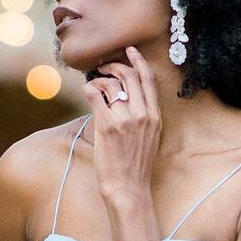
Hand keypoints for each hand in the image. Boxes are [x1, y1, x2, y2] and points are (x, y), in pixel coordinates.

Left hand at [81, 45, 161, 204]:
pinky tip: (86, 92)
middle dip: (114, 66)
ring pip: (111, 84)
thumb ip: (144, 118)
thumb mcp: (150, 139)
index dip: (139, 61)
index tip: (130, 51)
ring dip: (99, 80)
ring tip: (94, 86)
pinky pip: (95, 95)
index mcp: (155, 116)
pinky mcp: (107, 126)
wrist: (128, 188)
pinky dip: (88, 89)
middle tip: (103, 67)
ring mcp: (125, 119)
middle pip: (129, 76)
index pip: (149, 80)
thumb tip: (130, 100)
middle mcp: (142, 114)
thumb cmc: (136, 167)